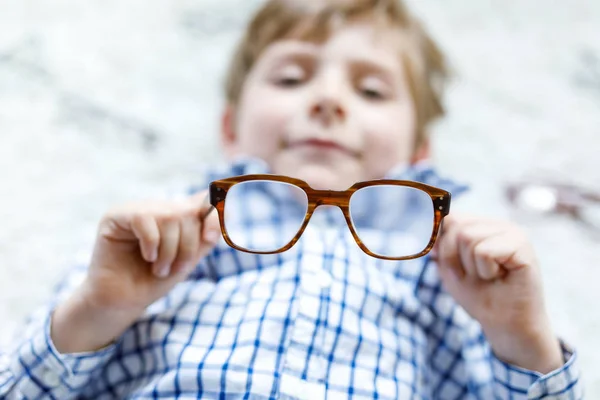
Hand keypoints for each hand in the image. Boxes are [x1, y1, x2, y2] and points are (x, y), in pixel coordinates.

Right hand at [51, 191, 220, 352]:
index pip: (203, 199)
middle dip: (187, 246)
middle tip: (174, 269)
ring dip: (169, 250)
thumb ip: (204, 237)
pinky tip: (147, 257)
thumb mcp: (187, 259)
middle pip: (187, 213)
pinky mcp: (116, 216)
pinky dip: (151, 243)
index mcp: (176, 216)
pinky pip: (144, 219)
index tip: (210, 239)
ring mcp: (137, 209)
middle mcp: (158, 208)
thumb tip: (224, 213)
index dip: (213, 214)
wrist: (122, 302)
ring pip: (169, 216)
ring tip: (158, 269)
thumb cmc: (153, 281)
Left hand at [433, 214, 562, 372]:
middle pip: (456, 226)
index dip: (443, 244)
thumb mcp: (450, 268)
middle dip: (456, 258)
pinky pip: (484, 251)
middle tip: (477, 276)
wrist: (506, 325)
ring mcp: (513, 233)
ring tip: (490, 277)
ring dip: (472, 266)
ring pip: (467, 237)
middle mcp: (499, 225)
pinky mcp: (522, 245)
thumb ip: (441, 243)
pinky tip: (500, 278)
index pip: (450, 217)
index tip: (456, 267)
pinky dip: (485, 271)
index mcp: (483, 226)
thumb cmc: (480, 297)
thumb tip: (434, 221)